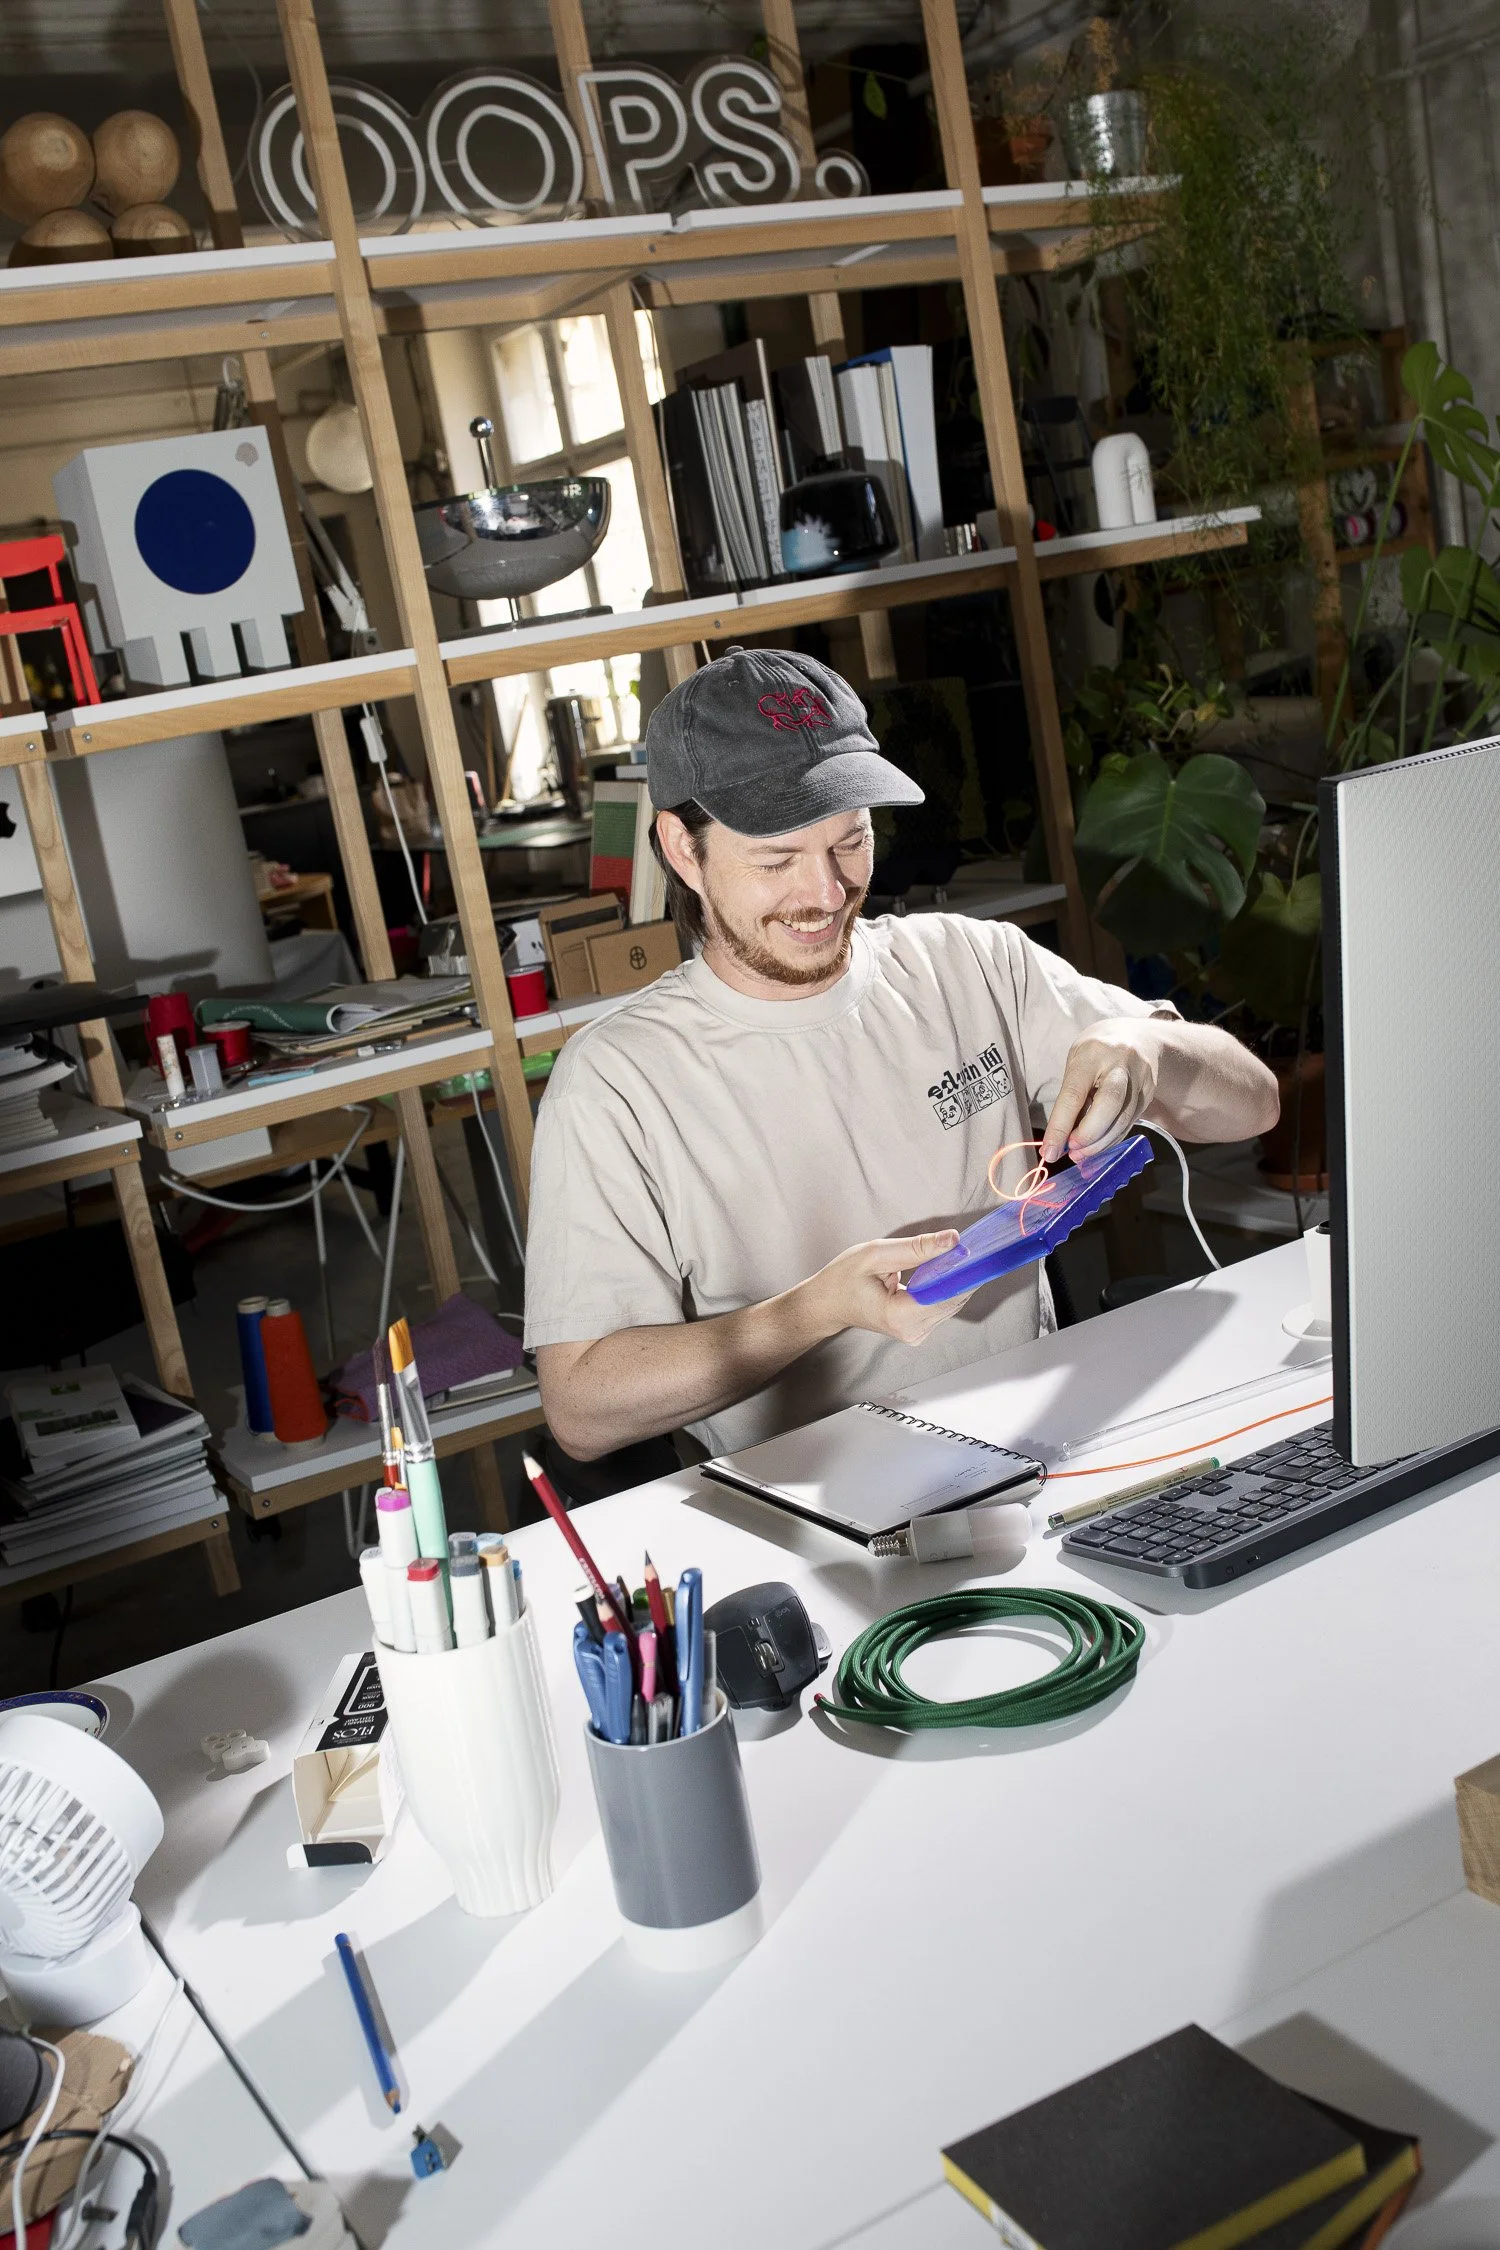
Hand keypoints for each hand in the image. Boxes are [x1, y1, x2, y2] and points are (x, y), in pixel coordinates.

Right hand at [804, 1232, 963, 1344]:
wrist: (828, 1304)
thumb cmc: (844, 1278)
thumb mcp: (876, 1254)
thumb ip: (917, 1248)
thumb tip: (953, 1240)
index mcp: (899, 1316)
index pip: (947, 1293)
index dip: (964, 1270)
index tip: (975, 1248)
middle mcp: (912, 1331)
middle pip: (954, 1298)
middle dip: (960, 1270)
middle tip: (961, 1244)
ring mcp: (917, 1334)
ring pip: (952, 1302)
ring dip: (953, 1277)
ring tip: (944, 1255)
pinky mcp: (920, 1330)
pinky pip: (943, 1305)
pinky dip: (944, 1285)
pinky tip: (936, 1270)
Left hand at [1040, 1023, 1158, 1165]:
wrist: (1139, 1036)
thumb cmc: (1097, 1051)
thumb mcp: (1077, 1061)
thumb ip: (1071, 1096)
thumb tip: (1060, 1138)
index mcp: (1093, 1053)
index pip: (1074, 1094)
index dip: (1060, 1125)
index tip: (1049, 1151)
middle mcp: (1121, 1064)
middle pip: (1109, 1105)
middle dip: (1088, 1135)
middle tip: (1071, 1151)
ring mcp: (1140, 1079)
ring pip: (1122, 1120)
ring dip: (1099, 1144)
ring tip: (1079, 1154)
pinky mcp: (1149, 1094)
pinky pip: (1129, 1123)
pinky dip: (1110, 1139)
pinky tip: (1097, 1145)